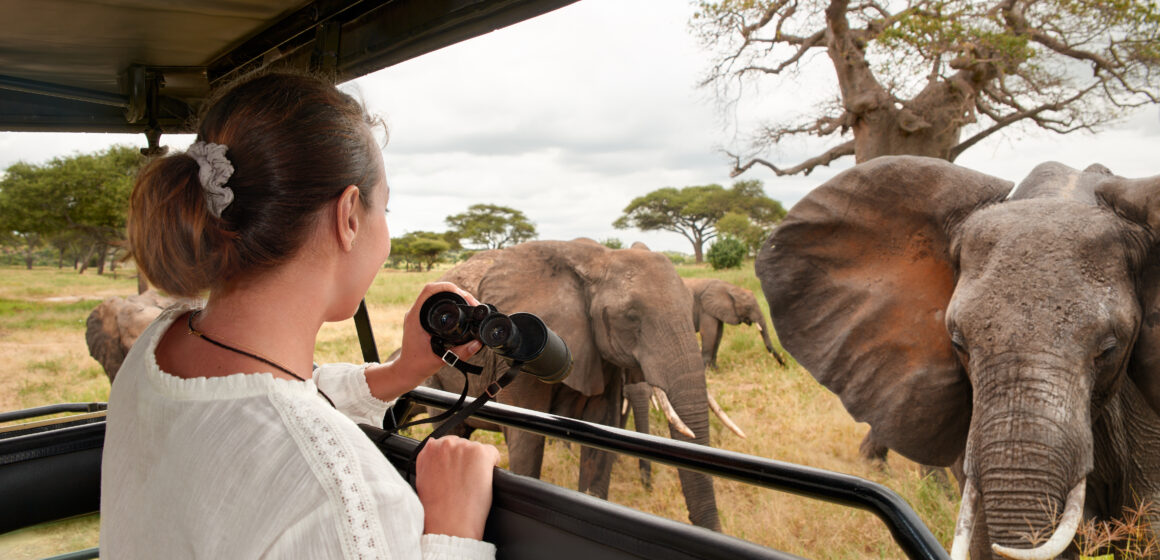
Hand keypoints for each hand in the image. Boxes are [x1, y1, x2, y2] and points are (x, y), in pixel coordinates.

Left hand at [365, 282, 483, 399]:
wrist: (406, 371)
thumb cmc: (418, 365)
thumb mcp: (441, 359)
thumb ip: (460, 352)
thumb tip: (477, 343)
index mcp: (416, 317)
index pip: (429, 291)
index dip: (447, 287)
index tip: (462, 293)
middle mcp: (415, 313)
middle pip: (435, 290)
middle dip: (455, 291)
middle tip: (471, 301)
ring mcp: (417, 315)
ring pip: (435, 296)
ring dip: (452, 295)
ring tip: (467, 302)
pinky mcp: (421, 319)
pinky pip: (434, 304)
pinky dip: (447, 302)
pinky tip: (458, 308)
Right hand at [415, 436, 498, 539]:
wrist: (449, 523)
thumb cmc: (437, 509)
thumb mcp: (423, 481)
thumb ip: (429, 462)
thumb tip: (435, 449)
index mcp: (429, 450)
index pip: (447, 444)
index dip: (455, 461)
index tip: (457, 473)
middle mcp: (444, 445)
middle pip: (463, 445)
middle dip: (466, 460)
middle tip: (465, 481)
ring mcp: (463, 447)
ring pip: (477, 450)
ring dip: (478, 464)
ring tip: (471, 484)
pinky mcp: (480, 453)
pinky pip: (493, 453)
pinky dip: (493, 465)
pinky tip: (484, 480)